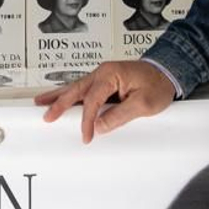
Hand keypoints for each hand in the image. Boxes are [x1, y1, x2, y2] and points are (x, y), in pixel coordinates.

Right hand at [34, 60, 177, 143]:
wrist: (167, 72)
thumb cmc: (158, 84)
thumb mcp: (143, 103)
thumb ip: (120, 114)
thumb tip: (99, 125)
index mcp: (111, 74)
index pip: (92, 100)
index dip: (87, 120)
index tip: (86, 136)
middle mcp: (103, 72)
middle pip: (76, 89)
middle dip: (59, 103)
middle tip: (46, 115)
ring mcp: (102, 76)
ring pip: (76, 87)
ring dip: (59, 96)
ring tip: (41, 102)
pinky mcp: (104, 82)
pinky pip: (83, 89)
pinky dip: (70, 94)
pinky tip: (59, 97)